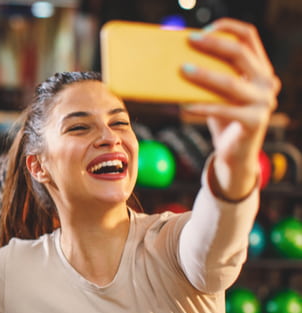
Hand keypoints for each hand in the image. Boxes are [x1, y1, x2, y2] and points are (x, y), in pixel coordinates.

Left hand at [181, 18, 279, 198]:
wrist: (235, 154)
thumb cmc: (223, 117)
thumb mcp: (218, 92)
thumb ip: (210, 75)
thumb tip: (175, 60)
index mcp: (260, 68)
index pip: (249, 37)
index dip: (227, 28)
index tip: (204, 29)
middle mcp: (267, 82)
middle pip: (240, 54)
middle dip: (213, 45)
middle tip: (189, 41)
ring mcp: (264, 102)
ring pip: (231, 83)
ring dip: (205, 75)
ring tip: (183, 69)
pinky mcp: (255, 122)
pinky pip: (224, 110)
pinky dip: (202, 107)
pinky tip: (184, 106)